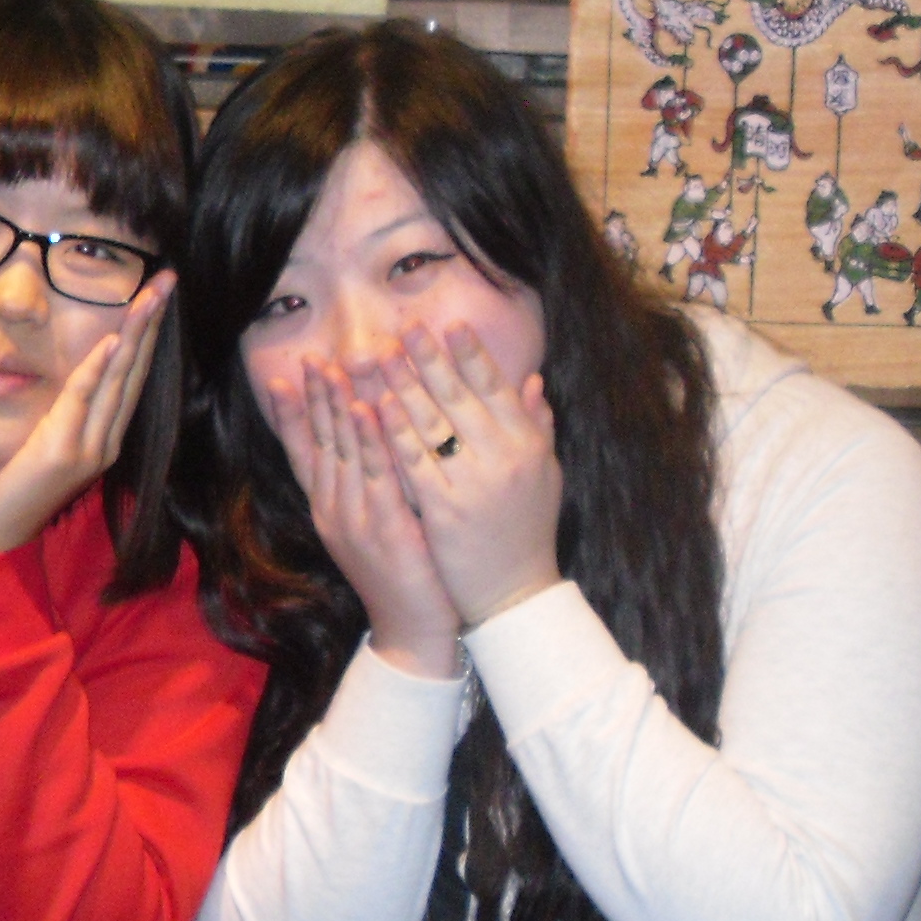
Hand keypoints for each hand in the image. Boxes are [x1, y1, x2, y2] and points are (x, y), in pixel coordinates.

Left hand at [0, 273, 173, 563]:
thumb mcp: (35, 437)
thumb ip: (55, 407)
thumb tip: (60, 368)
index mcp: (99, 436)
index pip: (129, 373)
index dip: (145, 331)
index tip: (155, 290)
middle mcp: (104, 442)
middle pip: (136, 370)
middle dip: (152, 321)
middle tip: (167, 278)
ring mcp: (89, 449)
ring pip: (119, 379)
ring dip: (136, 333)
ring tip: (151, 295)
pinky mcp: (63, 454)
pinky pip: (83, 400)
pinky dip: (99, 369)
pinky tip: (114, 340)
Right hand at [266, 356, 457, 676]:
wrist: (414, 632)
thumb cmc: (406, 575)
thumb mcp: (378, 524)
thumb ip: (373, 482)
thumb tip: (372, 440)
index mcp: (329, 509)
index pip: (304, 452)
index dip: (293, 414)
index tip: (287, 376)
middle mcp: (333, 510)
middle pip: (319, 443)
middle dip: (315, 398)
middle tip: (311, 357)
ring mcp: (355, 519)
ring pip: (342, 451)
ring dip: (337, 406)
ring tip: (333, 368)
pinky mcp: (384, 528)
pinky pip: (375, 474)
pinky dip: (369, 439)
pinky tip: (368, 409)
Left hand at [354, 324, 562, 631]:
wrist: (516, 596)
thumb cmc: (528, 534)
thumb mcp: (545, 477)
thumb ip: (538, 427)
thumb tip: (533, 381)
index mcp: (529, 446)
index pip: (496, 389)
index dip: (472, 354)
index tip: (451, 324)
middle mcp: (505, 459)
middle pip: (461, 398)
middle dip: (431, 359)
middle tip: (406, 327)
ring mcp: (475, 484)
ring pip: (433, 424)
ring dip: (405, 385)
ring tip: (382, 355)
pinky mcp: (446, 510)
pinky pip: (415, 463)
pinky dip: (395, 432)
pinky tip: (375, 407)